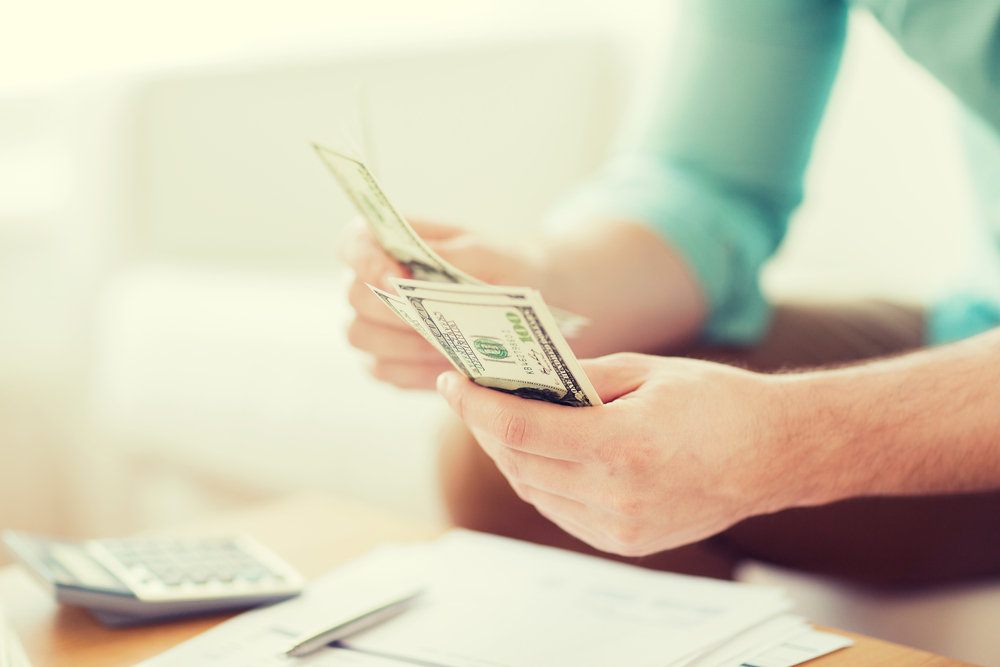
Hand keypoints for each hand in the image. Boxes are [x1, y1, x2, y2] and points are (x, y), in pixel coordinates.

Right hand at [337, 217, 542, 388]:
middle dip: (390, 309)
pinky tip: (446, 366)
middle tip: (431, 319)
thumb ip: (451, 257)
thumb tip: (409, 272)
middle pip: (354, 296)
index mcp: (391, 243)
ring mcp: (374, 325)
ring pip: (361, 336)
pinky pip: (384, 370)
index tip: (395, 278)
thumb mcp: (489, 255)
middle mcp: (372, 283)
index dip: (365, 261)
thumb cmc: (502, 269)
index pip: (354, 244)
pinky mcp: (386, 361)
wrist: (523, 306)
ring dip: (404, 343)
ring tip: (447, 345)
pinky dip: (414, 371)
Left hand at [435, 353, 798, 556]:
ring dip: (508, 456)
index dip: (476, 406)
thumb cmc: (716, 401)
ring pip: (535, 491)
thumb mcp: (645, 371)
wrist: (773, 454)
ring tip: (497, 420)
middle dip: (485, 427)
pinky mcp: (626, 542)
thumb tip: (524, 380)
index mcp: (624, 446)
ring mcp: (621, 527)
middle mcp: (618, 496)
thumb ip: (579, 379)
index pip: (521, 430)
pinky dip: (540, 480)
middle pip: (519, 464)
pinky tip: (537, 452)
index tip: (451, 384)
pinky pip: (561, 510)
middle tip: (469, 396)